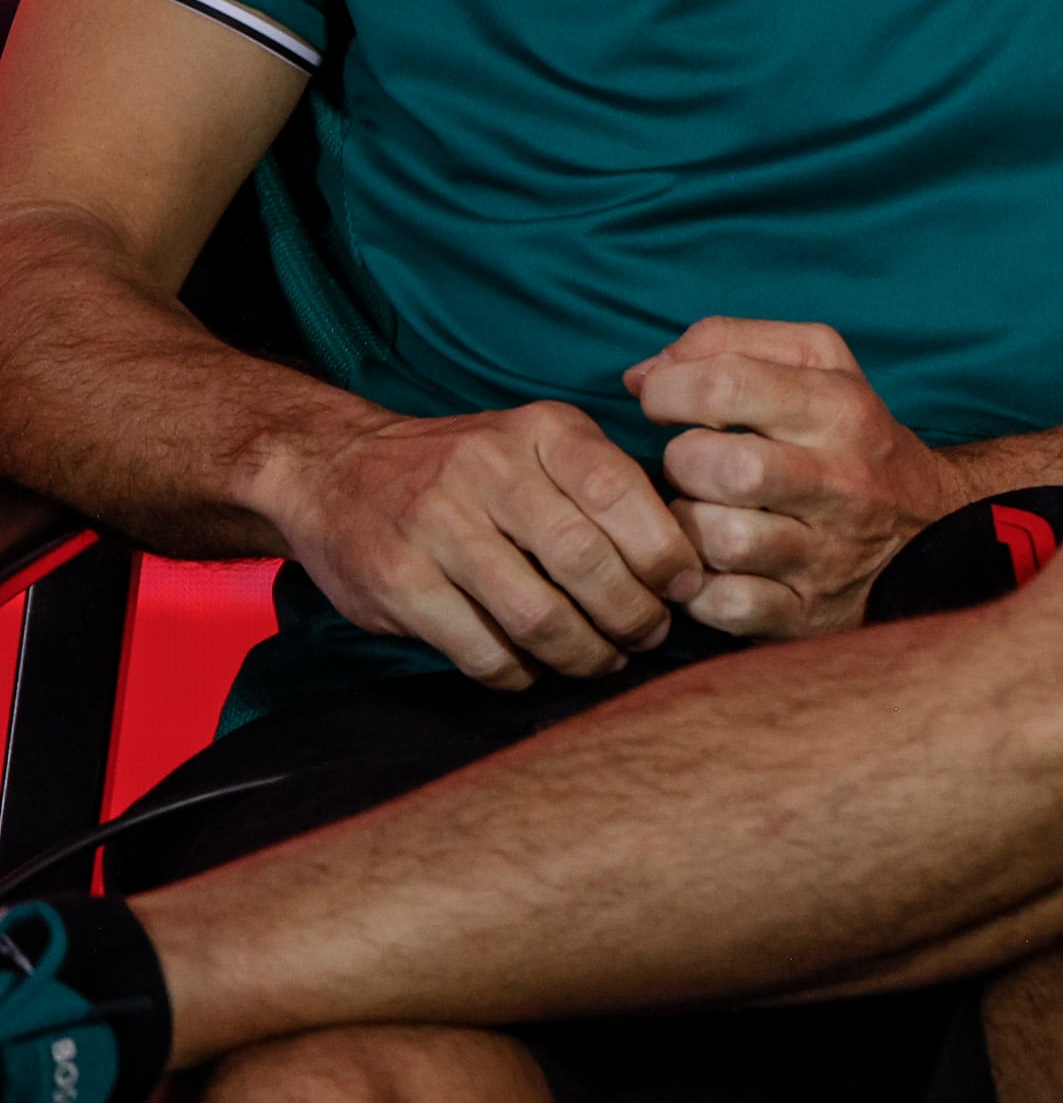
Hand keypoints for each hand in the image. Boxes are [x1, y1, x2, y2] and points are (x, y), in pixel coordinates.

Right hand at [257, 401, 701, 689]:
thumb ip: (606, 484)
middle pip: (586, 560)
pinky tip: (536, 669)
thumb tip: (687, 558)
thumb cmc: (469, 470)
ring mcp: (437, 527)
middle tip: (650, 636)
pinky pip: (482, 649)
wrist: (335, 470)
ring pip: (537, 614)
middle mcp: (489, 469)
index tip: (685, 588)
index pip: (622, 492)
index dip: (665, 551)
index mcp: (541, 430)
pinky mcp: (399, 584)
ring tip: (603, 660)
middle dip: (632, 614)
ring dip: (584, 653)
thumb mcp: (540, 444)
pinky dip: (521, 672)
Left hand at [629, 319, 960, 639]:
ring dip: (688, 529)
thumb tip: (643, 374)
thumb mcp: (817, 364)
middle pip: (725, 467)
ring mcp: (826, 553)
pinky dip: (700, 591)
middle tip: (691, 464)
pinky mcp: (808, 614)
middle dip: (682, 462)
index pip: (729, 384)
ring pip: (721, 541)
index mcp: (841, 408)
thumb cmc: (848, 437)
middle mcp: (842, 481)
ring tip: (703, 515)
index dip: (670, 390)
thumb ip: (729, 344)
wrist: (932, 526)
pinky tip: (711, 566)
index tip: (663, 403)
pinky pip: (726, 606)